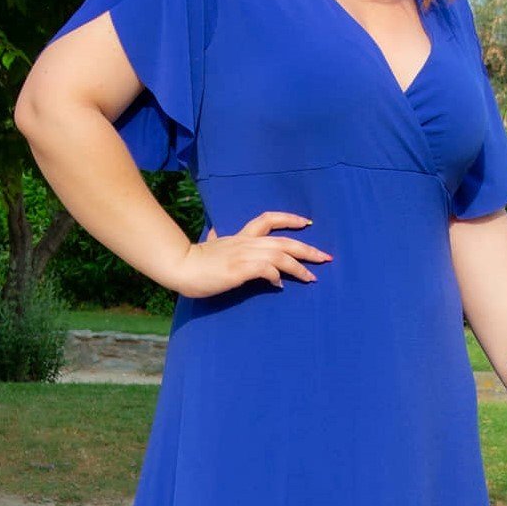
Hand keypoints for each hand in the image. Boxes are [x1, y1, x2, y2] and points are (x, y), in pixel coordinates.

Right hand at [175, 211, 332, 298]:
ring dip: (299, 267)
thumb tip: (214, 232)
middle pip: (284, 241)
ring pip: (280, 256)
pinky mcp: (240, 270)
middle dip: (308, 249)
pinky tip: (280, 286)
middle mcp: (246, 242)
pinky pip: (267, 270)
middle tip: (325, 258)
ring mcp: (244, 255)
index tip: (307, 223)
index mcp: (240, 236)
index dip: (290, 219)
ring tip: (310, 278)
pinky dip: (277, 276)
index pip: (269, 219)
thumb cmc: (194, 260)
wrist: (181, 266)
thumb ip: (216, 238)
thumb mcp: (209, 244)